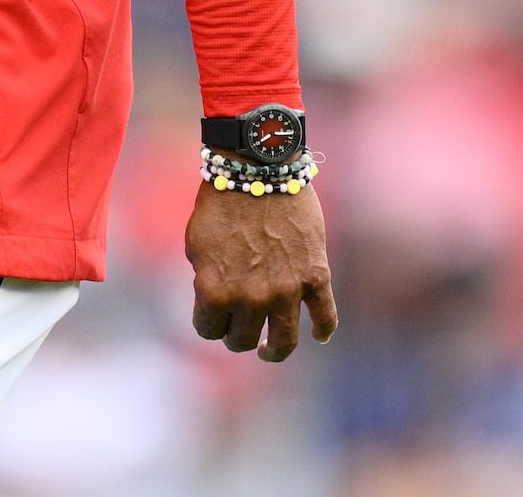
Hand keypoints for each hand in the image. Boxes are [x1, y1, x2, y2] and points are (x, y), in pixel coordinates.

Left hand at [185, 179, 336, 361]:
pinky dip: (323, 331)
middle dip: (237, 336)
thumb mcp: (197, 245)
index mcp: (214, 292)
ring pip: (283, 342)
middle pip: (243, 340)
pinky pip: (325, 318)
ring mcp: (287, 292)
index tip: (214, 317)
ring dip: (275, 351)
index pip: (208, 330)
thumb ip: (206, 279)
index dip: (209, 324)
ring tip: (270, 350)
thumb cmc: (221, 203)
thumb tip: (217, 301)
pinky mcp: (316, 278)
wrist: (258, 171)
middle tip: (240, 329)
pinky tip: (318, 337)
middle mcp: (251, 300)